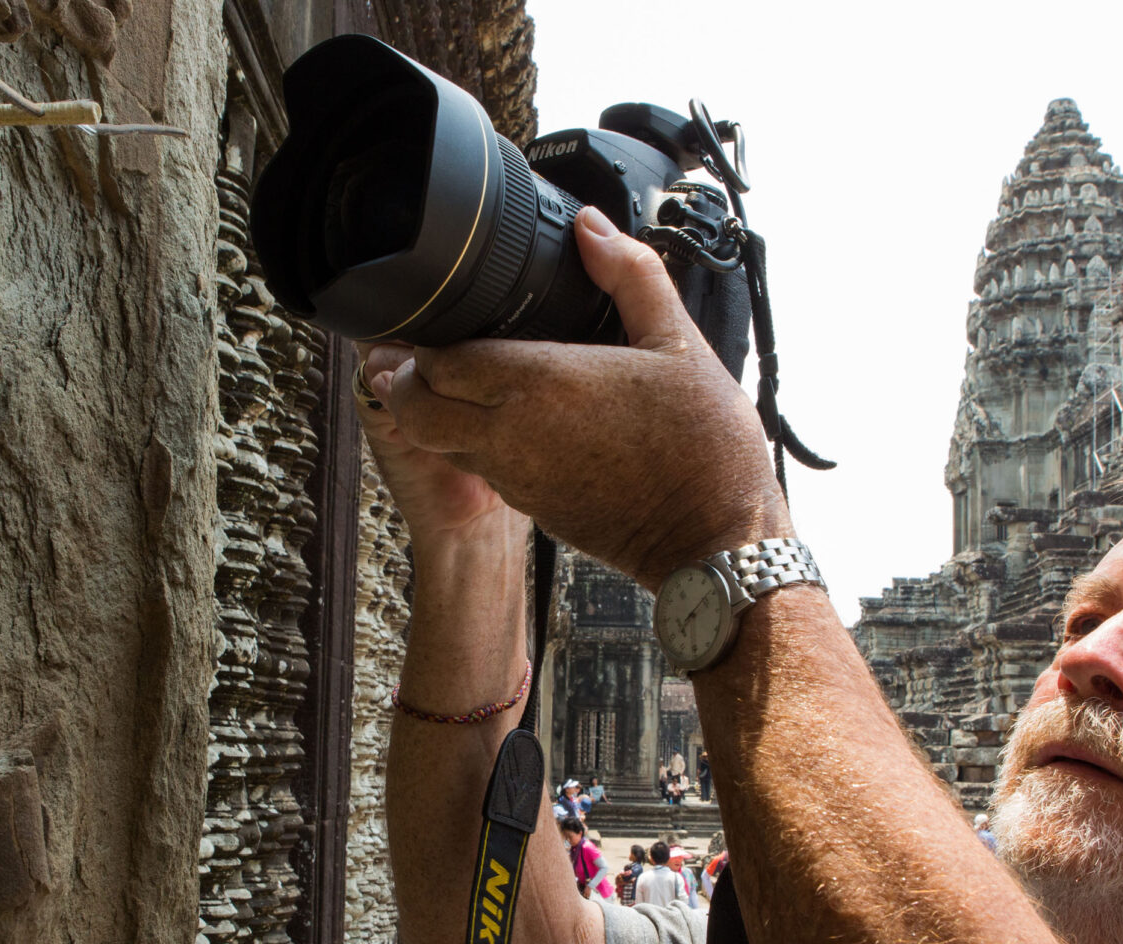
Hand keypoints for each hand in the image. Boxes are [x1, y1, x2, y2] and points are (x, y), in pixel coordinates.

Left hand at [372, 206, 792, 589]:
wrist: (716, 539)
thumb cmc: (704, 444)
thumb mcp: (678, 341)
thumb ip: (629, 274)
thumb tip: (590, 227)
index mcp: (540, 384)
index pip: (438, 361)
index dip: (423, 341)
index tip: (432, 322)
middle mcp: (513, 435)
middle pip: (416, 409)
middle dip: (406, 382)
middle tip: (415, 355)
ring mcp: (519, 479)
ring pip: (441, 444)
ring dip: (438, 414)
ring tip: (456, 382)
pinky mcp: (535, 510)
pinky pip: (484, 470)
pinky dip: (479, 445)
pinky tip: (514, 422)